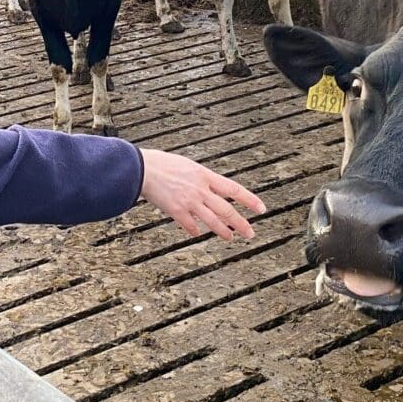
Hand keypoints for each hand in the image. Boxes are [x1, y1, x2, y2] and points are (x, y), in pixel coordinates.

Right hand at [139, 148, 265, 240]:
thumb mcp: (188, 165)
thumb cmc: (162, 164)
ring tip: (230, 238)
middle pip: (226, 209)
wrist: (141, 168)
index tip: (261, 208)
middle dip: (240, 223)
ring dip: (223, 231)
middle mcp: (200, 190)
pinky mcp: (176, 211)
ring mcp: (189, 202)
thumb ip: (202, 179)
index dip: (249, 200)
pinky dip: (195, 230)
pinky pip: (190, 225)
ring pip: (212, 220)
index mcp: (205, 175)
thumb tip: (211, 188)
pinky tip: (198, 233)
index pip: (234, 189)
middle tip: (250, 233)